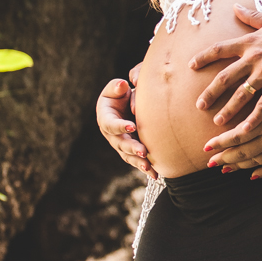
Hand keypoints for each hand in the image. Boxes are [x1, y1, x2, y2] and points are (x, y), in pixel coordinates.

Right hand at [96, 63, 156, 179]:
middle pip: (120, 144)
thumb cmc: (121, 94)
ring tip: (149, 167)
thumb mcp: (116, 88)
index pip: (111, 124)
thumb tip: (122, 85)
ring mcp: (121, 145)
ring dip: (139, 162)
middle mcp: (112, 135)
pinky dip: (146, 169)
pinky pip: (137, 161)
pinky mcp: (131, 151)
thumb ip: (117, 87)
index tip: (132, 126)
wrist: (126, 104)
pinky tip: (155, 175)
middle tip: (143, 151)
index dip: (120, 126)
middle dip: (132, 148)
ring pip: (128, 156)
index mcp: (106, 118)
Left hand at [190, 5, 261, 132]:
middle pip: (225, 76)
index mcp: (250, 41)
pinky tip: (245, 129)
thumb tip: (236, 6)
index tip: (191, 65)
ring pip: (242, 93)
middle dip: (211, 92)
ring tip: (218, 122)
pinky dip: (254, 118)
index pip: (220, 48)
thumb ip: (252, 16)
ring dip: (228, 108)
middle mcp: (254, 57)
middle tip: (199, 106)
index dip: (204, 57)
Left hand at [203, 78, 261, 179]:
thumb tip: (237, 97)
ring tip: (225, 169)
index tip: (205, 147)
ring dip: (239, 166)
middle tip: (209, 163)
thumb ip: (257, 98)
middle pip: (242, 151)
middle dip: (224, 158)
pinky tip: (252, 176)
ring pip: (256, 160)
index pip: (236, 135)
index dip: (220, 143)